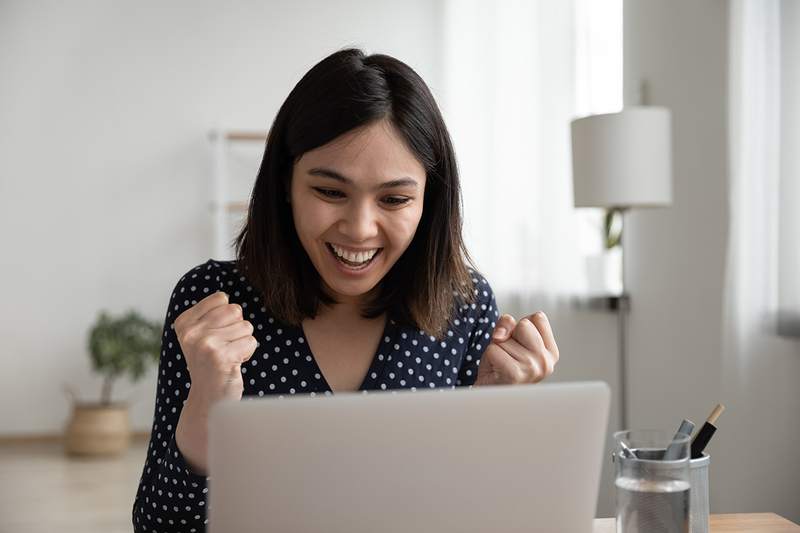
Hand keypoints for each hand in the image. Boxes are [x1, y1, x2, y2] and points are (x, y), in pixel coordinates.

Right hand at [173, 290, 257, 410]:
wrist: (208, 400)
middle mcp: (191, 332)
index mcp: (184, 322)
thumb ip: (210, 314)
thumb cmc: (210, 364)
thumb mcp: (201, 336)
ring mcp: (205, 344)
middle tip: (224, 348)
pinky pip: (251, 341)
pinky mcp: (221, 356)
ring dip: (242, 342)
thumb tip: (224, 296)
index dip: (227, 317)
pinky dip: (247, 353)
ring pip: (245, 326)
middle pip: (235, 310)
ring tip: (228, 357)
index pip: (221, 299)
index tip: (216, 336)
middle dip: (237, 328)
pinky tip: (233, 364)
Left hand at [474, 311, 558, 385]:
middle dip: (509, 336)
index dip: (521, 327)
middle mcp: (546, 361)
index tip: (519, 345)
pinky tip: (496, 370)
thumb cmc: (500, 366)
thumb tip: (500, 335)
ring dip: (497, 347)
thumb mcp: (509, 338)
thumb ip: (508, 324)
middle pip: (524, 324)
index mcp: (551, 352)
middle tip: (508, 355)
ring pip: (505, 337)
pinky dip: (489, 357)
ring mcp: (532, 368)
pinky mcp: (515, 374)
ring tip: (502, 363)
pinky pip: (494, 349)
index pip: (538, 317)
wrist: (490, 394)